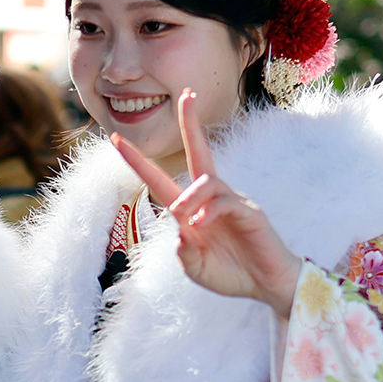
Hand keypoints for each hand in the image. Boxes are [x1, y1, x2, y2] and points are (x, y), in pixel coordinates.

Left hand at [111, 90, 303, 316]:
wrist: (267, 286)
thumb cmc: (230, 275)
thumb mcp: (196, 269)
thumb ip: (184, 254)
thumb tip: (180, 232)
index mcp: (191, 210)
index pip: (160, 180)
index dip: (138, 161)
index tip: (115, 139)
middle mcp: (210, 199)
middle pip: (199, 153)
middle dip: (191, 123)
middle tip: (186, 95)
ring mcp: (231, 202)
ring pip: (206, 182)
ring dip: (189, 197)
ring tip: (184, 217)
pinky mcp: (249, 212)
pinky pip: (225, 201)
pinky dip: (210, 211)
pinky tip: (203, 225)